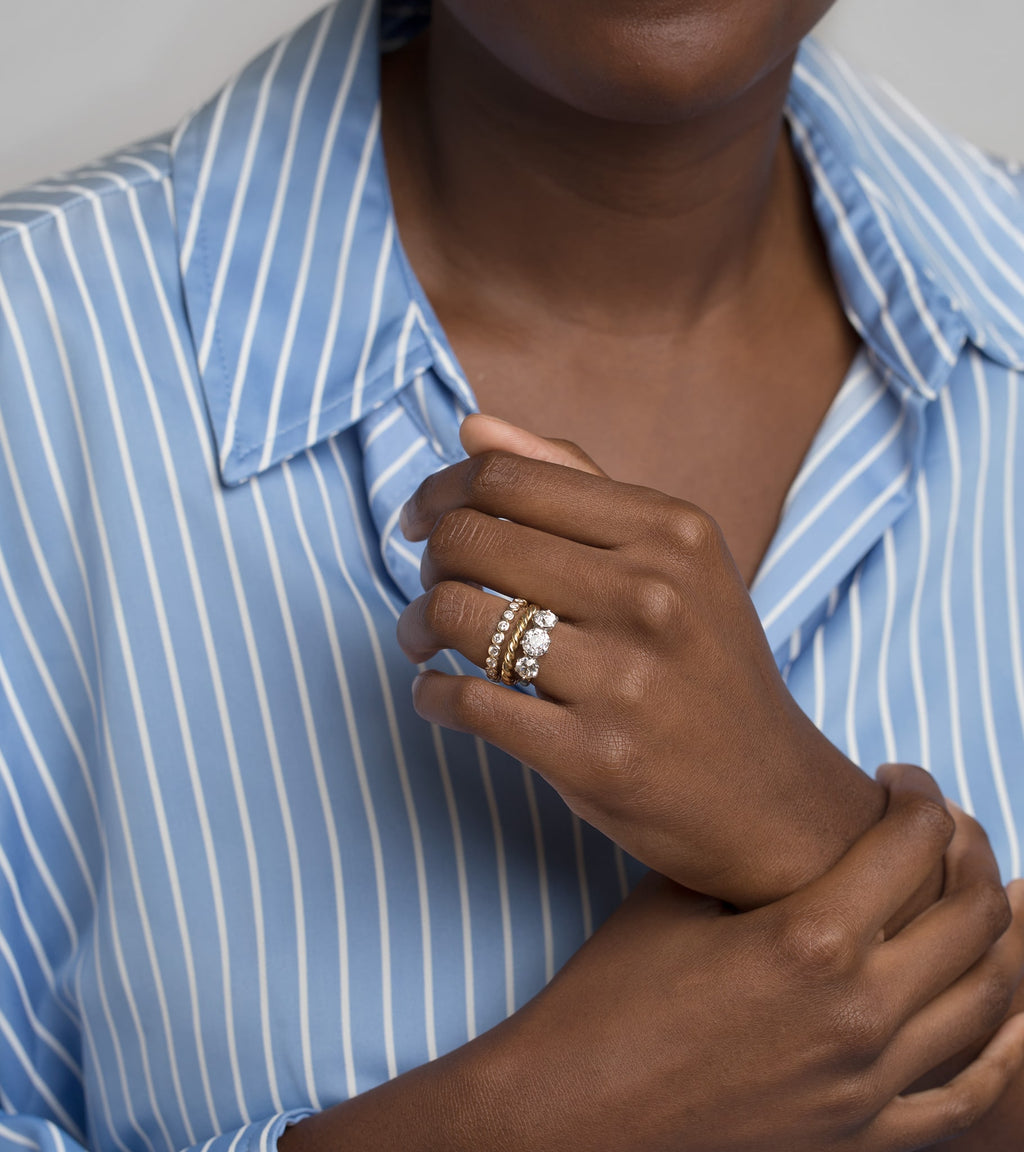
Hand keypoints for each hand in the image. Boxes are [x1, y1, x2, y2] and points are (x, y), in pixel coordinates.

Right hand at [280, 768, 1023, 1151]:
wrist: (578, 1110)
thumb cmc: (611, 998)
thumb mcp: (673, 900)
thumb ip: (749, 863)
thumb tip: (789, 831)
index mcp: (808, 938)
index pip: (912, 842)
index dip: (918, 794)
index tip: (900, 779)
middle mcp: (858, 1010)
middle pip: (972, 915)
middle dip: (970, 853)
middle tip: (944, 828)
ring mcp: (868, 1081)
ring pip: (990, 999)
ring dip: (1000, 934)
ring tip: (984, 898)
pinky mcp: (861, 1134)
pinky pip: (967, 1092)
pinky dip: (1002, 1045)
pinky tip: (1005, 1012)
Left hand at [399, 415, 886, 904]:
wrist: (770, 798)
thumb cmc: (707, 668)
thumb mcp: (674, 558)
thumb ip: (575, 483)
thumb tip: (472, 427)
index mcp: (671, 530)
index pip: (509, 477)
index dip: (440, 493)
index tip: (420, 522)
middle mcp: (653, 593)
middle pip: (471, 538)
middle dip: (427, 560)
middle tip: (430, 587)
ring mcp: (627, 678)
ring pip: (457, 615)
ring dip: (415, 627)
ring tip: (422, 642)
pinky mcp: (595, 756)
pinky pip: (467, 703)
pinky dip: (430, 696)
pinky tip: (438, 695)